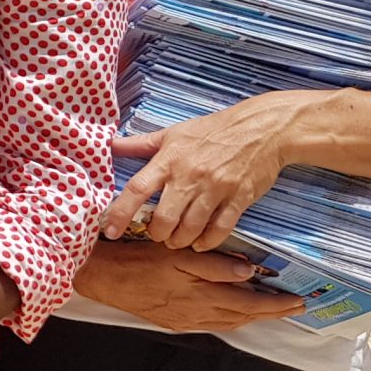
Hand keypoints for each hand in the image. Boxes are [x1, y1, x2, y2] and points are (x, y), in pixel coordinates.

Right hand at [73, 238, 307, 331]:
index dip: (276, 304)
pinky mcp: (173, 322)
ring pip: (229, 323)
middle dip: (271, 312)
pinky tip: (234, 311)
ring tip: (271, 309)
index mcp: (202, 296)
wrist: (102, 278)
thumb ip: (214, 264)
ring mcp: (185, 320)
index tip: (298, 301)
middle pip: (244, 317)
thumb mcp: (177, 254)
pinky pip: (212, 324)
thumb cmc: (137, 260)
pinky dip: (231, 318)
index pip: (250, 303)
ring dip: (253, 316)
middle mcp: (198, 314)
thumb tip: (248, 270)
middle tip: (294, 307)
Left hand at [104, 92, 318, 250]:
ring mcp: (215, 188)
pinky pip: (220, 229)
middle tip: (158, 234)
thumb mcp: (174, 133)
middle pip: (164, 218)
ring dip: (180, 241)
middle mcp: (189, 175)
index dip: (120, 213)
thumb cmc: (213, 130)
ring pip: (190, 228)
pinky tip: (201, 242)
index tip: (109, 230)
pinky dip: (207, 242)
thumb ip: (140, 144)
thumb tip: (109, 145)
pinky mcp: (239, 198)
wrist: (262, 128)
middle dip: (157, 234)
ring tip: (177, 240)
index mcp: (169, 159)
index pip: (136, 189)